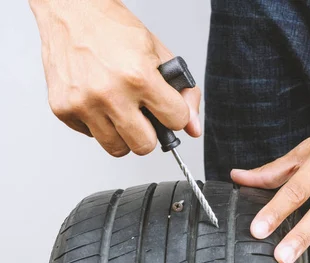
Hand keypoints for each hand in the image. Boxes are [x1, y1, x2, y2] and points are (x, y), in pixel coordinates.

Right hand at [30, 0, 201, 155]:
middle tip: (145, 116)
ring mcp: (84, 104)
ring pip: (117, 148)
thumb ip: (184, 93)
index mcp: (139, 77)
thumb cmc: (114, 30)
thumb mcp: (159, 55)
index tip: (169, 109)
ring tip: (122, 111)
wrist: (72, 11)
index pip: (175, 121)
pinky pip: (92, 136)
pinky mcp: (63, 109)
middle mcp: (110, 93)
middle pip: (144, 146)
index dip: (176, 115)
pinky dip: (99, 125)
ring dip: (124, 134)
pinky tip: (100, 102)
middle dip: (151, 133)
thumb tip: (193, 128)